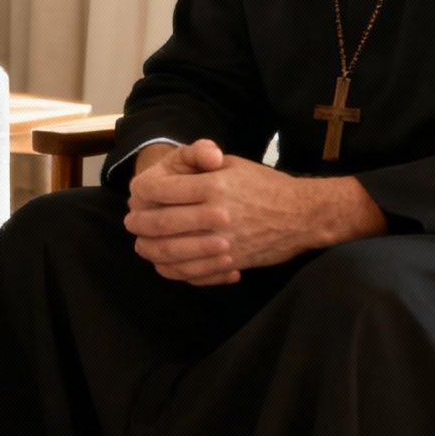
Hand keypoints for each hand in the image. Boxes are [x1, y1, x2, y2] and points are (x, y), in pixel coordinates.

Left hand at [123, 139, 320, 285]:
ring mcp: (224, 242)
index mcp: (213, 186)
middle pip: (160, 224)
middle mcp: (216, 214)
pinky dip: (174, 271)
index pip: (160, 191)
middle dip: (139, 224)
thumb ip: (200, 163)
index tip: (136, 196)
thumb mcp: (232, 164)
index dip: (142, 194)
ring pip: (171, 253)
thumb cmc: (265, 184)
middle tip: (131, 223)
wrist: (303, 214)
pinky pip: (193, 273)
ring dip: (150, 250)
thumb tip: (169, 169)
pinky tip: (166, 264)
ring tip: (143, 244)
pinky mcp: (232, 262)